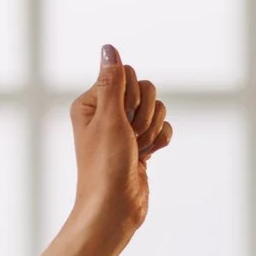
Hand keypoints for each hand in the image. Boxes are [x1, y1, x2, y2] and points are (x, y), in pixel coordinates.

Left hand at [67, 45, 171, 247]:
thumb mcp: (108, 117)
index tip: (121, 120)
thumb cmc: (106, 165)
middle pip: (146, 89)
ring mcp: (124, 129)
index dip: (132, 96)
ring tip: (136, 151)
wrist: (115, 207)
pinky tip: (147, 156)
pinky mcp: (140, 144)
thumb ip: (112, 80)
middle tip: (129, 138)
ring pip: (158, 108)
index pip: (127, 74)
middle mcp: (106, 113)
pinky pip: (163, 127)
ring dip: (152, 129)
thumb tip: (109, 47)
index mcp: (91, 102)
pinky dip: (159, 141)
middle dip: (144, 113)